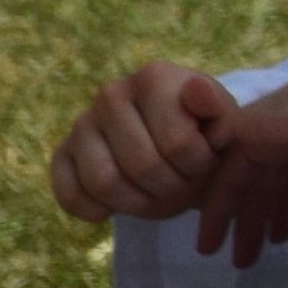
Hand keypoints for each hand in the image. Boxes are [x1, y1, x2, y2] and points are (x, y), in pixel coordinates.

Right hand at [51, 60, 237, 226]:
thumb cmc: (205, 129)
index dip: (198, 167)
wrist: (177, 140)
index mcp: (154, 76)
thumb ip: (217, 107)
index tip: (207, 164)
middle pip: (141, 165)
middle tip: (185, 187)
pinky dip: (94, 210)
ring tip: (158, 197)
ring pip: (103, 182)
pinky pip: (69, 194)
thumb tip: (195, 88)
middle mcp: (111, 93)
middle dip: (171, 189)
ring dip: (137, 204)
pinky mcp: (62, 153)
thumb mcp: (224, 119)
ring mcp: (82, 124)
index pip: (177, 143)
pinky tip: (117, 208)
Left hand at [198, 55, 287, 262]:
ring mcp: (270, 124)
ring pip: (241, 177)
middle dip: (255, 221)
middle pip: (266, 182)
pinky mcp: (247, 124)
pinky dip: (214, 192)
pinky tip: (204, 221)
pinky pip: (222, 163)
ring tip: (220, 253)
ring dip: (229, 216)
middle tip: (244, 261)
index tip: (280, 241)